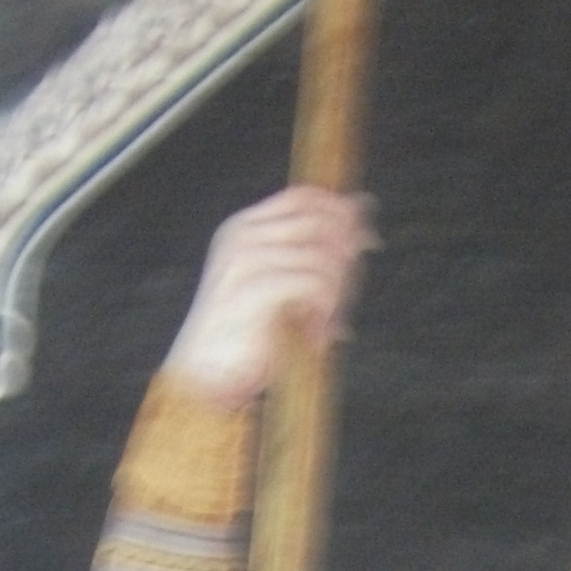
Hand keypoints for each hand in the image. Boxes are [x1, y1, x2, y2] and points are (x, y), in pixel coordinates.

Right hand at [162, 186, 376, 405]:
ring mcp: (247, 258)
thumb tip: (361, 229)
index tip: (365, 238)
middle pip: (319, 223)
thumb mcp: (279, 286)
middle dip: (345, 257)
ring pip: (322, 256)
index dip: (341, 211)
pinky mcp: (255, 287)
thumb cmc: (246, 335)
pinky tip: (315, 336)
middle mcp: (244, 235)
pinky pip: (314, 284)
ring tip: (323, 327)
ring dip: (335, 295)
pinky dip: (324, 313)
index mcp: (245, 227)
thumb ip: (312, 257)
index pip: (304, 197)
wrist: (204, 373)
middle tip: (346, 296)